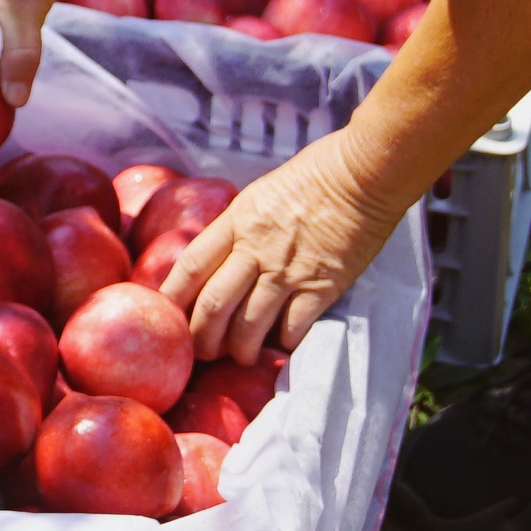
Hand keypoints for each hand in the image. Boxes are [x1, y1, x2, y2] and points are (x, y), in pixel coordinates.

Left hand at [165, 133, 414, 365]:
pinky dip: (283, 343)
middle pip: (214, 304)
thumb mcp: (262, 194)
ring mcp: (288, 270)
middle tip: (201, 352)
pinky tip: (280, 347)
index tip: (166, 315)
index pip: (192, 265)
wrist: (364, 173)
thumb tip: (224, 256)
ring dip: (241, 350)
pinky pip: (293, 327)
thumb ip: (241, 226)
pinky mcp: (322, 286)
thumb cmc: (316, 175)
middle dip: (201, 336)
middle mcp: (256, 248)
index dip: (174, 296)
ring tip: (241, 357)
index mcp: (237, 220)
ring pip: (249, 325)